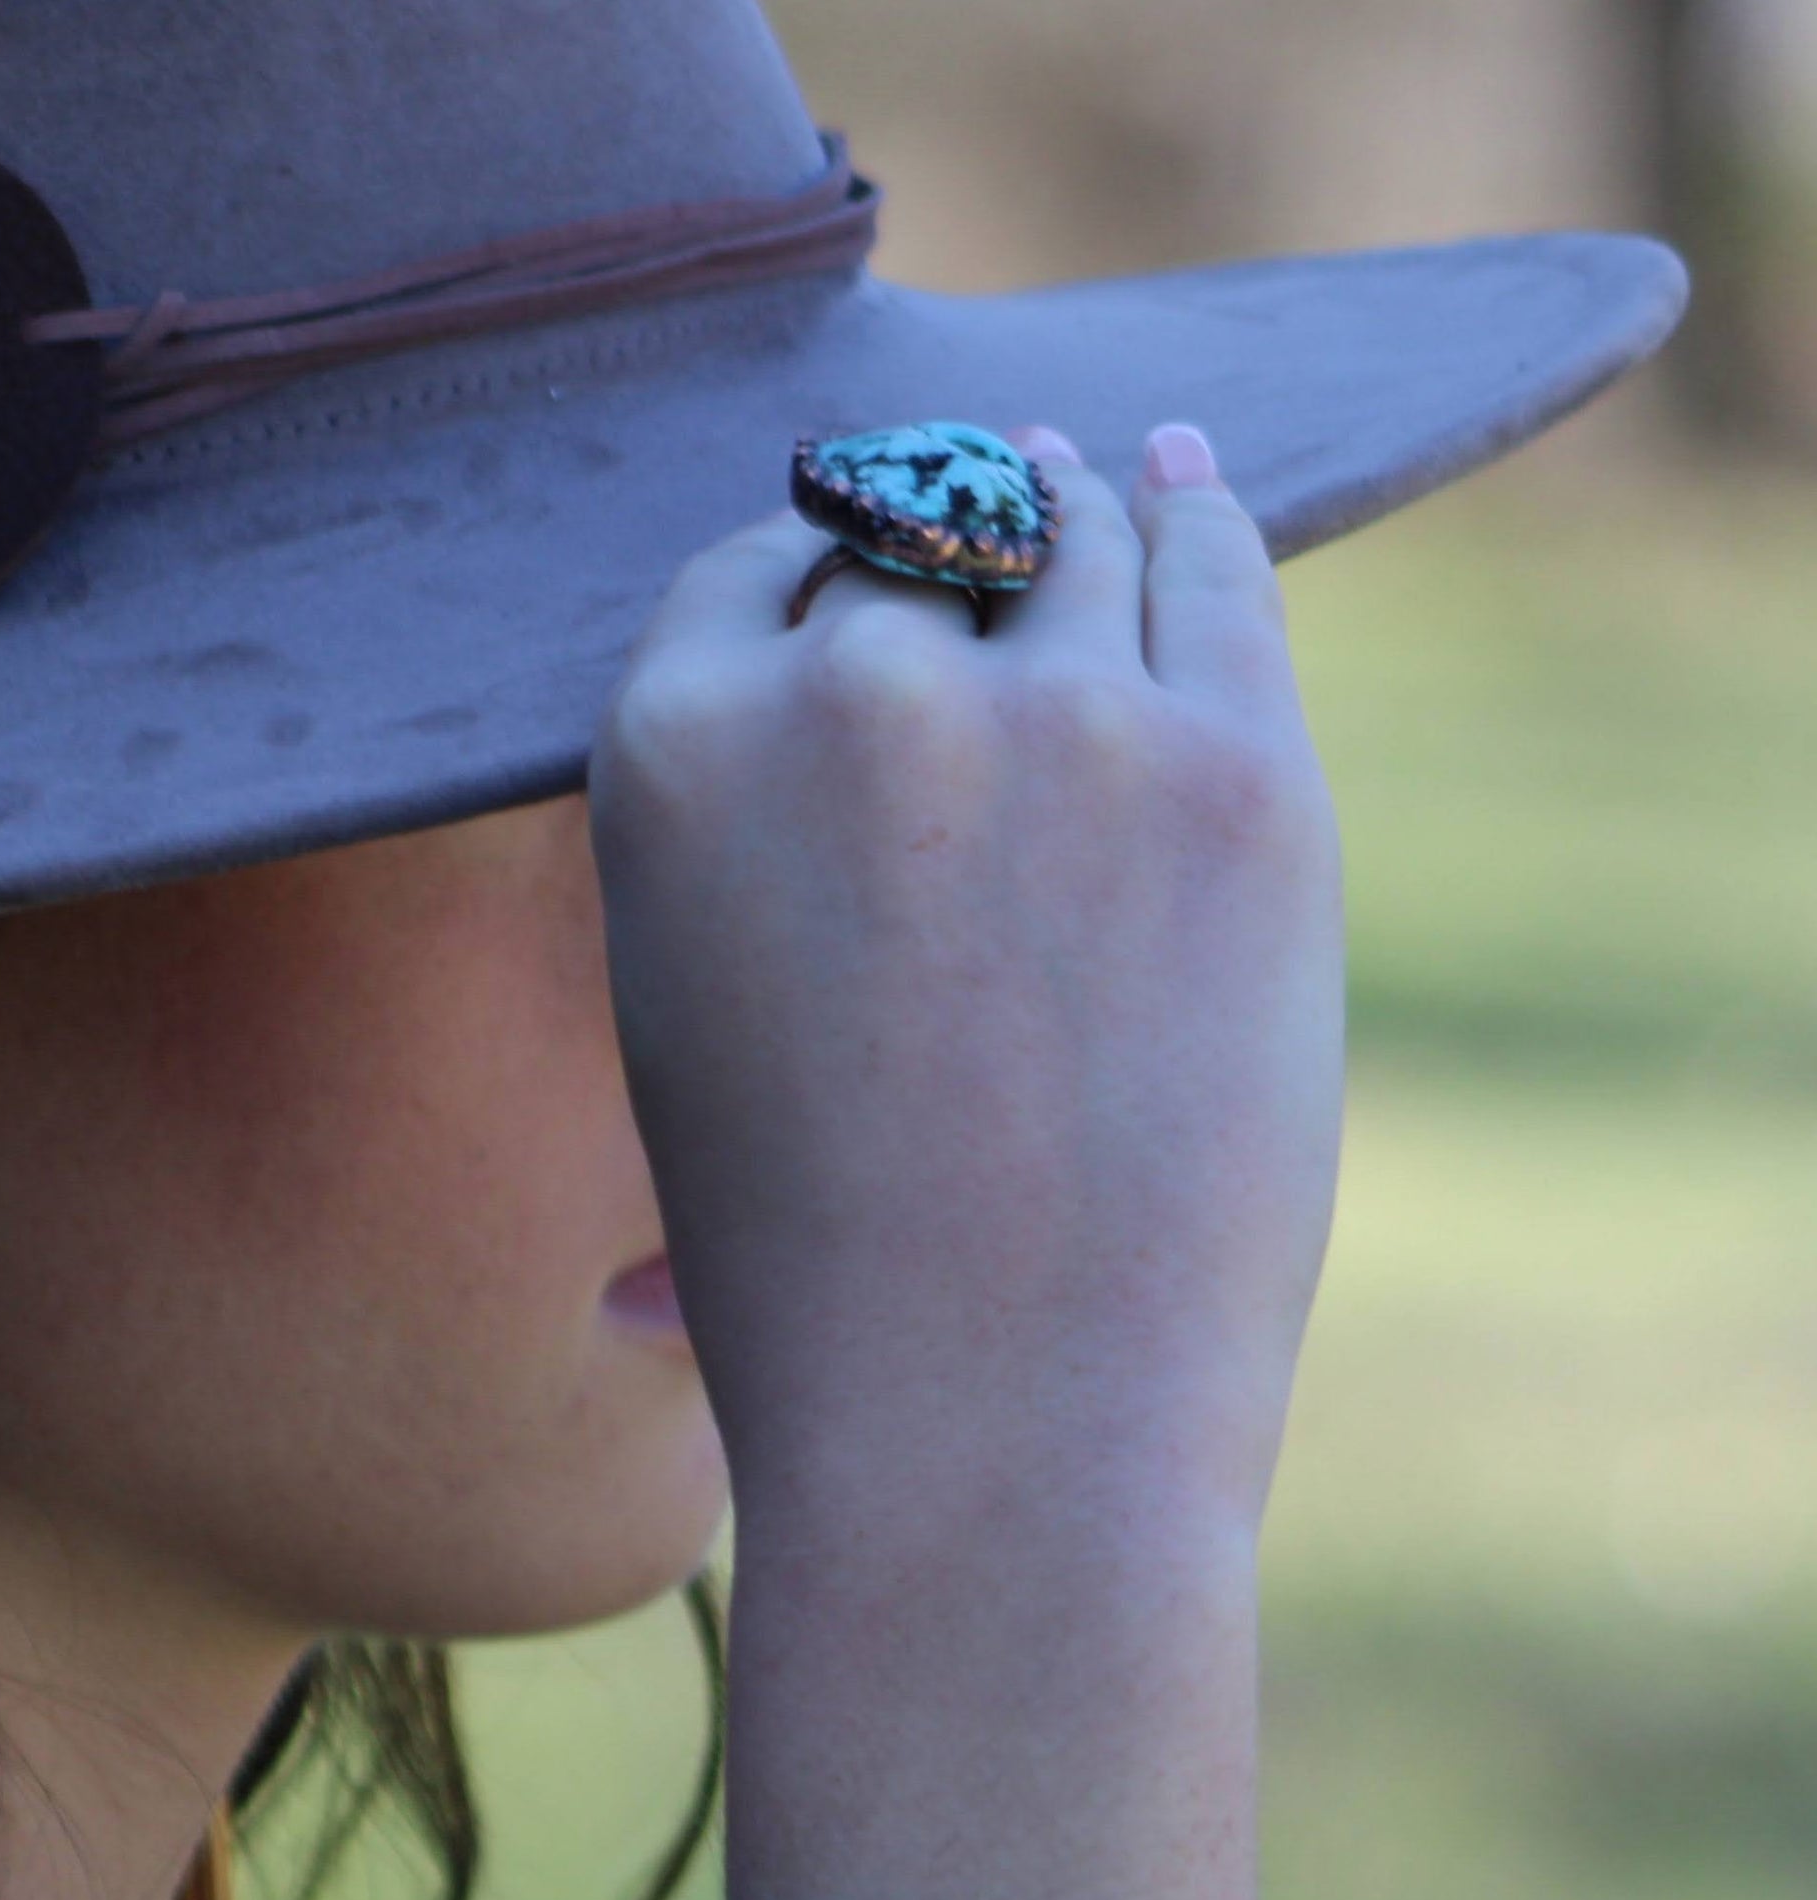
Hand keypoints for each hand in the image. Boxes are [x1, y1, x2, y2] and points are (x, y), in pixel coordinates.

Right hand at [592, 424, 1340, 1656]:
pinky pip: (1217, 582)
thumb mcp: (691, 1009)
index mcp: (667, 751)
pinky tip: (1190, 484)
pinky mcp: (1231, 767)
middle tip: (983, 517)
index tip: (854, 571)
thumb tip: (829, 688)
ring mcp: (1053, 715)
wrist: (988, 1417)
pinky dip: (1199, 518)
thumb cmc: (819, 1261)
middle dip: (941, 555)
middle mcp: (849, 692)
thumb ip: (741, 834)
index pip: (750, 572)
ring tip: (1099, 483)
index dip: (812, 572)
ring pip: (1066, 534)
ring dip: (1073, 506)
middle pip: (910, 547)